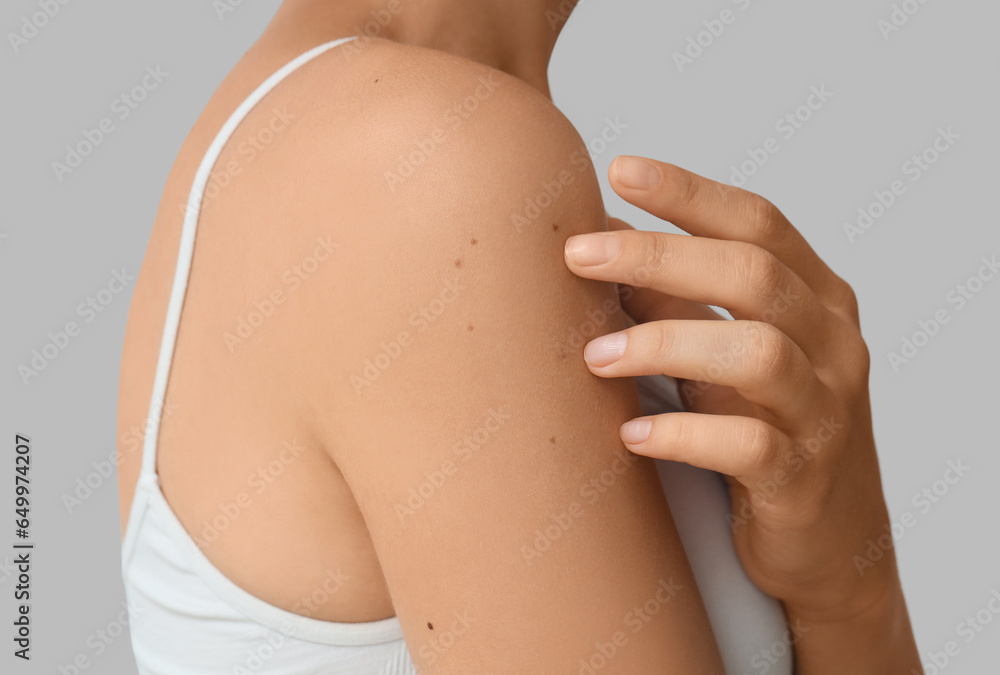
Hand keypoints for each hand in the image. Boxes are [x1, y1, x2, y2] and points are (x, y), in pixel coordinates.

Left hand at [563, 155, 895, 620]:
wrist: (831, 539)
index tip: (618, 170)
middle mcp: (832, 343)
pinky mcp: (804, 479)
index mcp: (817, 297)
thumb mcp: (724, 353)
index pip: (759, 223)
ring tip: (594, 356)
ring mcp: (825, 411)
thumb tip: (599, 239)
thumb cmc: (765, 425)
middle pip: (753, 274)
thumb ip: (676, 299)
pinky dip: (684, 433)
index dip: (690, 193)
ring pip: (757, 354)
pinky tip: (629, 434)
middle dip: (658, 256)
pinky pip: (749, 446)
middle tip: (576, 254)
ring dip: (664, 344)